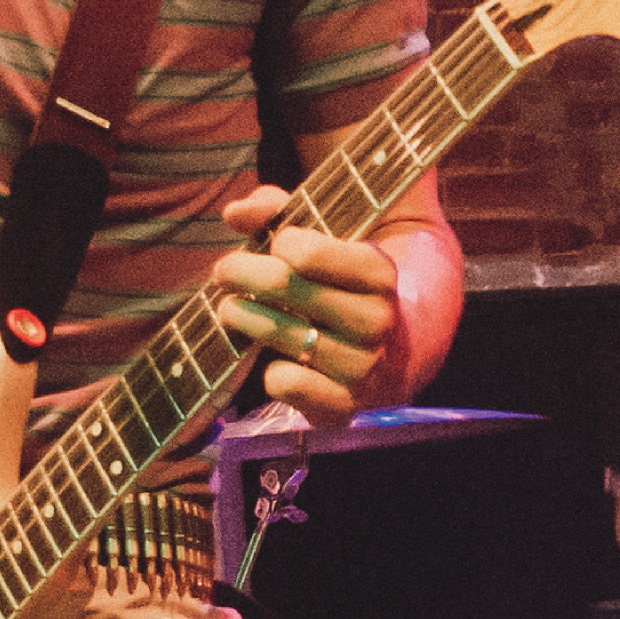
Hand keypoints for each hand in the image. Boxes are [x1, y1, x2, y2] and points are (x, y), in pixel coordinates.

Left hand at [208, 186, 397, 429]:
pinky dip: (272, 374)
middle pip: (285, 286)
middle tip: (224, 272)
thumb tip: (235, 212)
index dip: (281, 242)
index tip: (274, 245)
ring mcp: (363, 366)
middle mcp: (377, 320)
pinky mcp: (344, 406)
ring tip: (231, 310)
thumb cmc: (344, 288)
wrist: (396, 356)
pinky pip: (287, 385)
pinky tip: (275, 360)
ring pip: (281, 335)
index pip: (308, 251)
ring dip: (244, 318)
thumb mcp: (327, 243)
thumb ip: (279, 214)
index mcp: (379, 274)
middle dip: (241, 273)